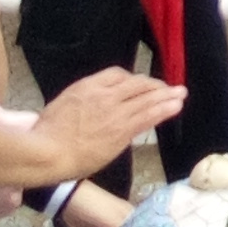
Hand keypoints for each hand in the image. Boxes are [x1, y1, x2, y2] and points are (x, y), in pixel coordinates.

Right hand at [23, 71, 182, 179]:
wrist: (47, 152)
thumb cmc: (46, 135)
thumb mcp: (61, 106)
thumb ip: (79, 102)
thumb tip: (88, 107)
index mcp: (87, 86)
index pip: (117, 74)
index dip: (132, 79)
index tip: (140, 85)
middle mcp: (104, 95)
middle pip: (136, 84)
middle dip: (154, 85)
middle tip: (167, 88)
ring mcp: (114, 112)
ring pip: (146, 99)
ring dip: (167, 95)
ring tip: (180, 93)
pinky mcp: (121, 131)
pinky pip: (148, 116)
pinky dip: (164, 110)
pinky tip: (176, 107)